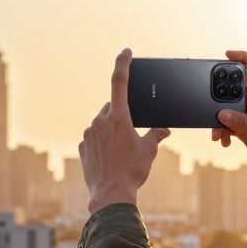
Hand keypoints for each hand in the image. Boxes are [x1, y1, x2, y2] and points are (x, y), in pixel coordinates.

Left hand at [79, 48, 170, 213]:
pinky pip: (94, 138)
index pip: (120, 82)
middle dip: (123, 115)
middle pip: (113, 107)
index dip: (123, 63)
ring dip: (113, 131)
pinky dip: (103, 143)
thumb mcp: (149, 151)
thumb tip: (164, 130)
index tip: (126, 52)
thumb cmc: (132, 171)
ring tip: (122, 152)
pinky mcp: (82, 147)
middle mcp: (100, 121)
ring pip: (103, 123)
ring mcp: (88, 134)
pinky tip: (111, 158)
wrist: (110, 195)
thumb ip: (156, 135)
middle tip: (133, 134)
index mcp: (118, 117)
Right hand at [210, 49, 246, 204]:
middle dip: (222, 101)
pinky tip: (222, 141)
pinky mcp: (246, 129)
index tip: (227, 54)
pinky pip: (228, 124)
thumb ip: (242, 122)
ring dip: (220, 121)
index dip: (244, 58)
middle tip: (213, 109)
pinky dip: (222, 131)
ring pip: (229, 110)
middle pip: (236, 92)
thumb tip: (221, 114)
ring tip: (216, 133)